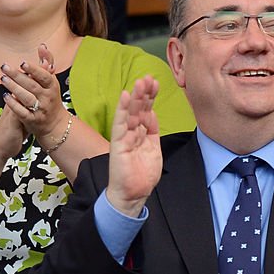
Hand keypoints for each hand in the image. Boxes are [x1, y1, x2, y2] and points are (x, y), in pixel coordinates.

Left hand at [1, 44, 64, 138]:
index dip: (34, 70)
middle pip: (32, 86)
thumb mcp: (51, 81)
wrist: (55, 125)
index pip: (44, 76)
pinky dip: (13, 104)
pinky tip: (5, 96)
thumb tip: (42, 46)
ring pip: (26, 98)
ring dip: (14, 88)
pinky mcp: (32, 121)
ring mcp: (40, 110)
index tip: (22, 63)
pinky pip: (21, 112)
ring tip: (3, 79)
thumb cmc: (50, 99)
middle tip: (4, 67)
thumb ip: (46, 63)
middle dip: (17, 76)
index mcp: (52, 87)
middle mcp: (47, 98)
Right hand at [106, 75, 162, 216]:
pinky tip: (125, 97)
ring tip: (140, 83)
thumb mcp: (153, 149)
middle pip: (138, 109)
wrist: (133, 196)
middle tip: (148, 78)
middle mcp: (132, 133)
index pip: (145, 111)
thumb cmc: (142, 176)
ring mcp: (124, 138)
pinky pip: (120, 125)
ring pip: (130, 114)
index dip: (150, 97)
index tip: (155, 83)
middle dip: (143, 94)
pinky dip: (122, 110)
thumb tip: (152, 113)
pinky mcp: (118, 144)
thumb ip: (152, 131)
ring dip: (135, 98)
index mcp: (141, 134)